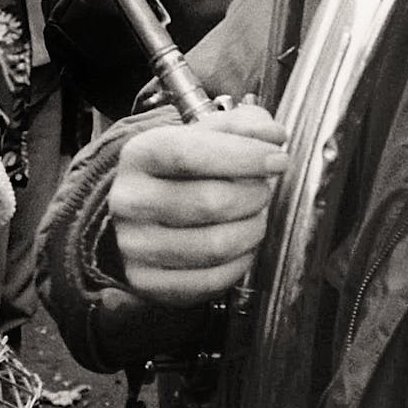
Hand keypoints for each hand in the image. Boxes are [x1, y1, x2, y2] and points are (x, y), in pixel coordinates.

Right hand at [108, 103, 287, 305]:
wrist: (146, 210)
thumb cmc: (185, 168)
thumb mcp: (208, 133)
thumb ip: (243, 126)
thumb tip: (274, 136)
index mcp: (140, 154)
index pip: (190, 154)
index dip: (243, 156)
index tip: (277, 159)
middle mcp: (129, 200)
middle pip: (209, 202)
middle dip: (253, 195)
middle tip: (263, 190)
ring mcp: (134, 245)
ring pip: (214, 245)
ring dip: (252, 229)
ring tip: (254, 215)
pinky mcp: (146, 281)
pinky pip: (210, 280)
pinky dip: (239, 262)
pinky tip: (241, 244)